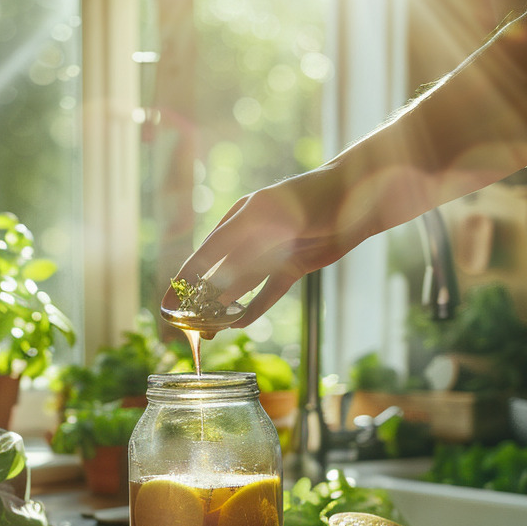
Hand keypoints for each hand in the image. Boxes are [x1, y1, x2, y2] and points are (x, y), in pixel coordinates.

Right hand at [162, 165, 377, 327]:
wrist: (357, 195)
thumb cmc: (310, 196)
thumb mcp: (269, 215)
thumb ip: (241, 244)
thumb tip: (214, 278)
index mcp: (238, 219)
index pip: (204, 255)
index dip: (185, 280)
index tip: (169, 302)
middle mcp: (251, 237)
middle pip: (219, 274)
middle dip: (200, 300)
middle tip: (186, 324)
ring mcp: (272, 252)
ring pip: (241, 285)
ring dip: (225, 307)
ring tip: (210, 330)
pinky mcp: (292, 266)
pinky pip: (269, 292)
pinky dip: (256, 307)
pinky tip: (242, 323)